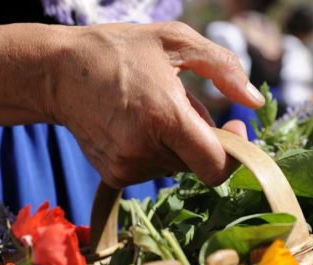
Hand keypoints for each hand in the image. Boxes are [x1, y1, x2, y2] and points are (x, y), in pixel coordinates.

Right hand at [47, 22, 263, 187]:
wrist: (58, 73)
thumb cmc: (118, 51)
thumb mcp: (175, 41)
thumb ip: (224, 68)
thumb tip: (253, 101)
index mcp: (164, 118)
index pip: (216, 166)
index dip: (233, 152)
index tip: (232, 127)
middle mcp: (145, 151)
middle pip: (197, 163)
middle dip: (200, 137)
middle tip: (178, 104)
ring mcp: (126, 167)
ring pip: (176, 166)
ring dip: (176, 143)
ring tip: (151, 111)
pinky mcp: (114, 175)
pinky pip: (153, 169)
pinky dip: (155, 151)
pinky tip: (136, 125)